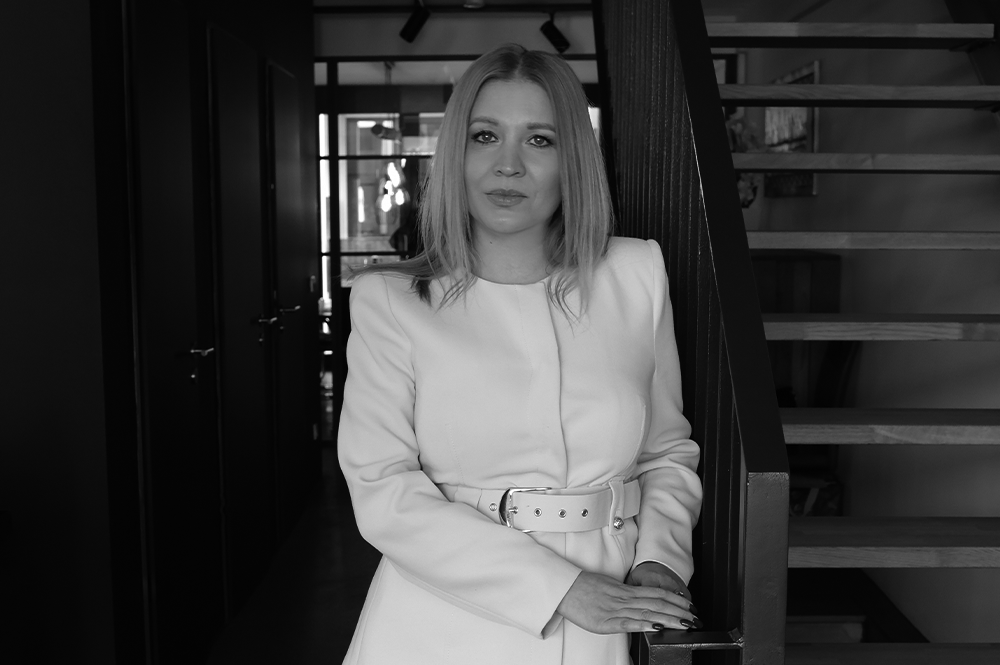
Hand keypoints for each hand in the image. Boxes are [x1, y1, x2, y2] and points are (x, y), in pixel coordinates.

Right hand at [555, 570, 697, 634]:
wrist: (564, 588)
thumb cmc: (583, 588)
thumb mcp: (608, 588)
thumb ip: (625, 596)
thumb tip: (640, 603)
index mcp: (625, 590)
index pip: (657, 593)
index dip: (675, 599)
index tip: (690, 605)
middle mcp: (624, 598)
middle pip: (657, 603)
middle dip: (679, 611)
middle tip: (695, 618)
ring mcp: (616, 610)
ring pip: (648, 613)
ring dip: (669, 619)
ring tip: (685, 624)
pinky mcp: (606, 622)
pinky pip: (628, 623)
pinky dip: (644, 625)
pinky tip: (657, 628)